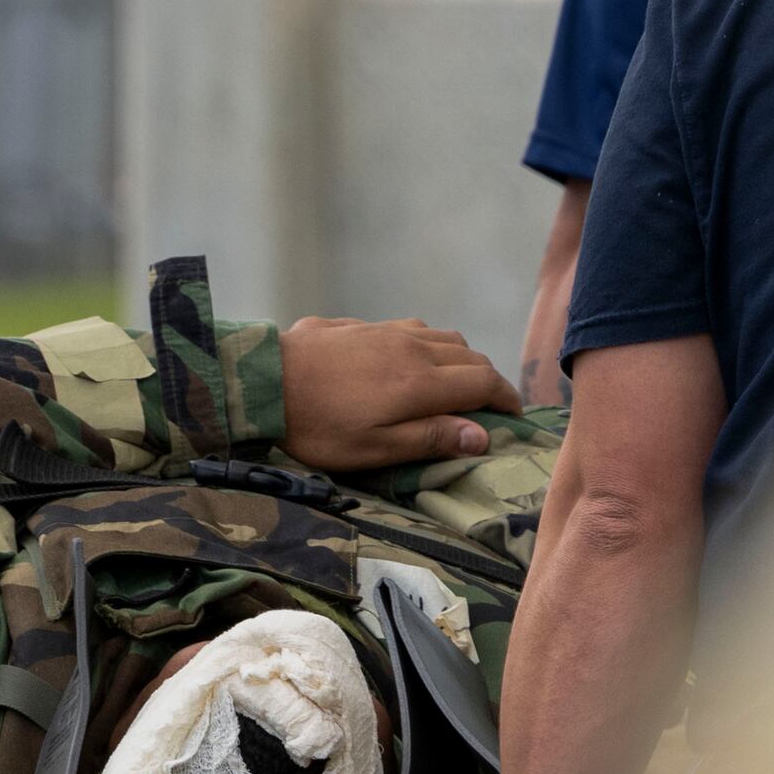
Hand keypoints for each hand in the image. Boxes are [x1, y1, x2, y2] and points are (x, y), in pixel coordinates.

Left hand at [283, 316, 520, 470]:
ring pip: (442, 335)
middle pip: (469, 354)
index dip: (506, 398)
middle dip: (486, 379)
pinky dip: (427, 343)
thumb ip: (430, 438)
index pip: (484, 382)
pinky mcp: (360, 325)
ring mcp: (385, 330)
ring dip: (459, 357)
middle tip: (487, 405)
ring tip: (455, 382)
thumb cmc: (317, 427)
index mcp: (421, 382)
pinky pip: (410, 327)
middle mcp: (412, 348)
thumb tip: (483, 434)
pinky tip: (410, 359)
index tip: (514, 416)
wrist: (259, 382)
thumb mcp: (374, 448)